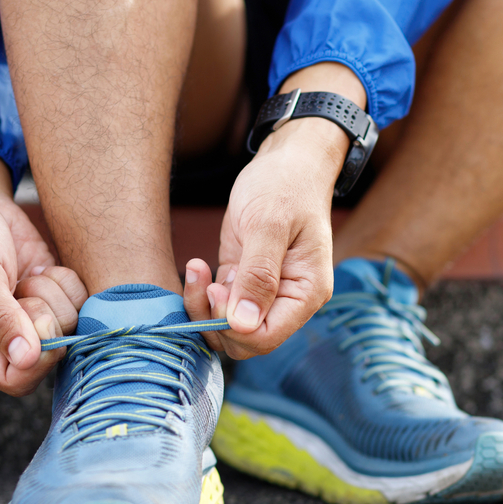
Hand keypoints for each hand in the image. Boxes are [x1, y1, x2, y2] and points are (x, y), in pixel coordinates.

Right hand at [0, 148, 87, 395]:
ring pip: (71, 327)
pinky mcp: (55, 299)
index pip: (16, 380)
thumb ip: (0, 317)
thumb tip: (26, 360)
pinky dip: (69, 283)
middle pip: (51, 355)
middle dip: (46, 317)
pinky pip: (83, 304)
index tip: (41, 322)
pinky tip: (44, 268)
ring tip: (28, 275)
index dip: (38, 359)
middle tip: (25, 288)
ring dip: (56, 295)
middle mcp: (5, 341)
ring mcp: (34, 321)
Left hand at [181, 117, 344, 358]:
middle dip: (216, 318)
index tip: (218, 289)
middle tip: (205, 279)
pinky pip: (219, 307)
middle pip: (245, 341)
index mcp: (305, 292)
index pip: (267, 337)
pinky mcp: (244, 282)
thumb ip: (258, 276)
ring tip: (197, 268)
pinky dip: (201, 294)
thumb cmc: (284, 185)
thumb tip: (243, 326)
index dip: (234, 326)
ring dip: (204, 307)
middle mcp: (288, 301)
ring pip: (228, 328)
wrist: (286, 162)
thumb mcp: (268, 225)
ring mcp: (266, 294)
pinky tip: (197, 265)